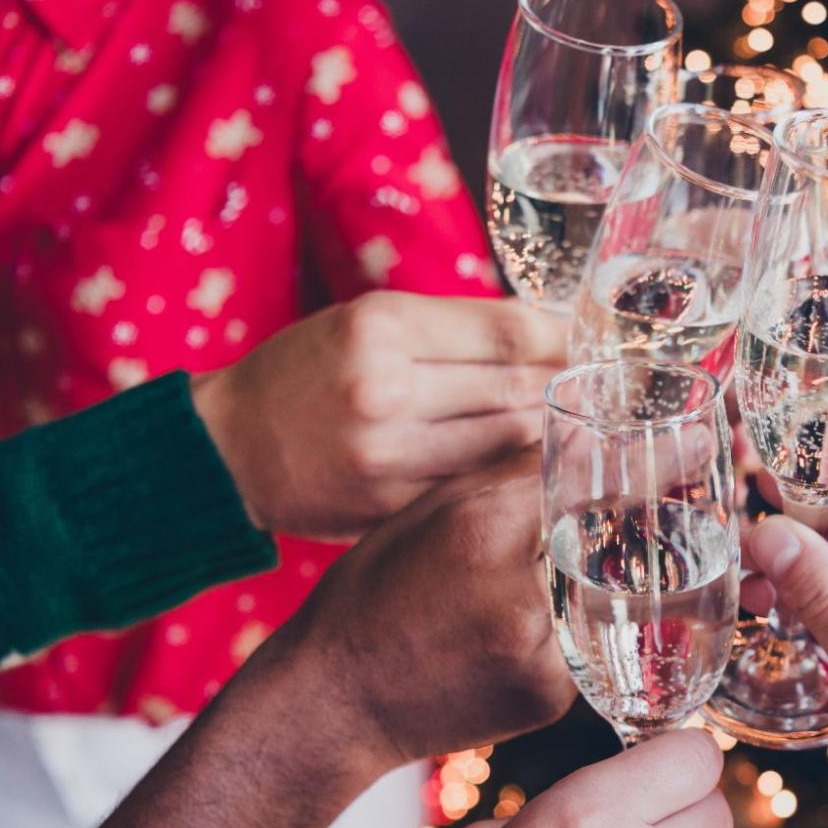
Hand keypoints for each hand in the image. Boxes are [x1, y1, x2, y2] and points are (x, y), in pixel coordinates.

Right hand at [193, 292, 564, 539]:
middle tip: (600, 387)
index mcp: (381, 326)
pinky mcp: (388, 504)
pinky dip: (507, 475)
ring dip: (546, 433)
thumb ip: (451, 330)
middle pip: (515, 387)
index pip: (507, 331)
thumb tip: (548, 333)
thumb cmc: (305, 374)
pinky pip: (472, 485)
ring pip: (504, 442)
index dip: (562, 338)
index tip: (591, 341)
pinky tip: (529, 467)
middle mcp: (384, 387)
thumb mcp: (365, 323)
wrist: (226, 448)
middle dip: (564, 386)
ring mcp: (387, 453)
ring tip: (575, 425)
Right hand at [243, 448, 574, 800]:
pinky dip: (566, 625)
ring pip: (597, 590)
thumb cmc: (370, 598)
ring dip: (581, 577)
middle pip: (596, 536)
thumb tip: (580, 441)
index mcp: (481, 536)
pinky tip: (520, 626)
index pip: (572, 479)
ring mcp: (543, 658)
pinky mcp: (552, 698)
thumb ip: (506, 475)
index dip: (584, 472)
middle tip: (592, 525)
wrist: (335, 703)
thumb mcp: (423, 514)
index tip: (601, 470)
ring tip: (528, 582)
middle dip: (590, 525)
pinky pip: (583, 639)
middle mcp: (522, 598)